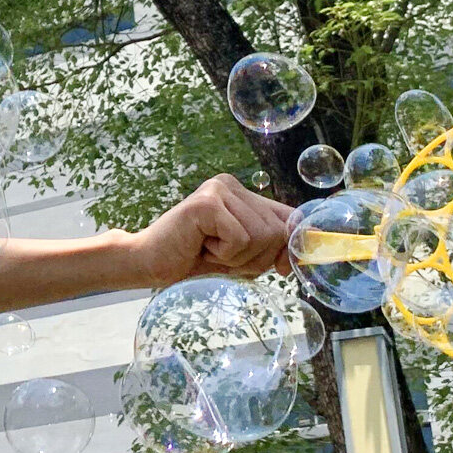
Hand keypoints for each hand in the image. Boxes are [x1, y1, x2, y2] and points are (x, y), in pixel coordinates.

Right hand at [129, 174, 294, 288]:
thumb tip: (304, 251)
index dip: (291, 246)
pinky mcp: (207, 203)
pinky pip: (240, 239)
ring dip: (237, 258)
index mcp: (242, 193)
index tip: (282, 268)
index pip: (288, 216)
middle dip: (255, 258)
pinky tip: (200, 246)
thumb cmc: (194, 260)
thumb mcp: (242, 255)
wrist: (148, 262)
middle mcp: (231, 184)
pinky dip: (224, 255)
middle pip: (277, 231)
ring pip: (261, 236)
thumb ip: (270, 247)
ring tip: (208, 250)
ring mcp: (218, 190)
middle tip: (221, 257)